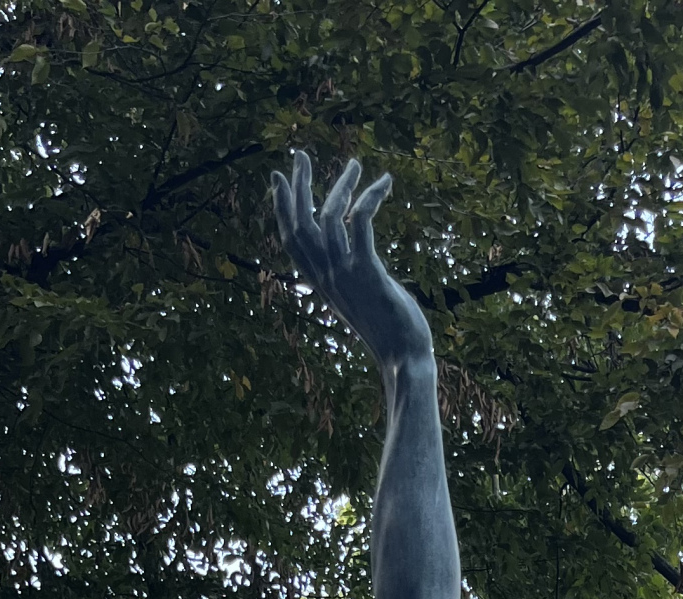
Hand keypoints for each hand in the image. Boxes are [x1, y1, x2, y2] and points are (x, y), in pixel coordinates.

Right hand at [271, 152, 433, 371]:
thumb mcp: (359, 301)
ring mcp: (346, 274)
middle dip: (298, 185)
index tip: (278, 178)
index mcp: (321, 283)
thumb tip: (352, 258)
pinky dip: (370, 197)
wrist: (404, 359)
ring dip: (341, 184)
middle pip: (301, 223)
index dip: (281, 207)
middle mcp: (327, 277)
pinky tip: (384, 183)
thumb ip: (348, 277)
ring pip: (330, 216)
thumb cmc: (388, 332)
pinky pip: (361, 221)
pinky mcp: (368, 271)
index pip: (291, 240)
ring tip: (355, 164)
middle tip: (300, 154)